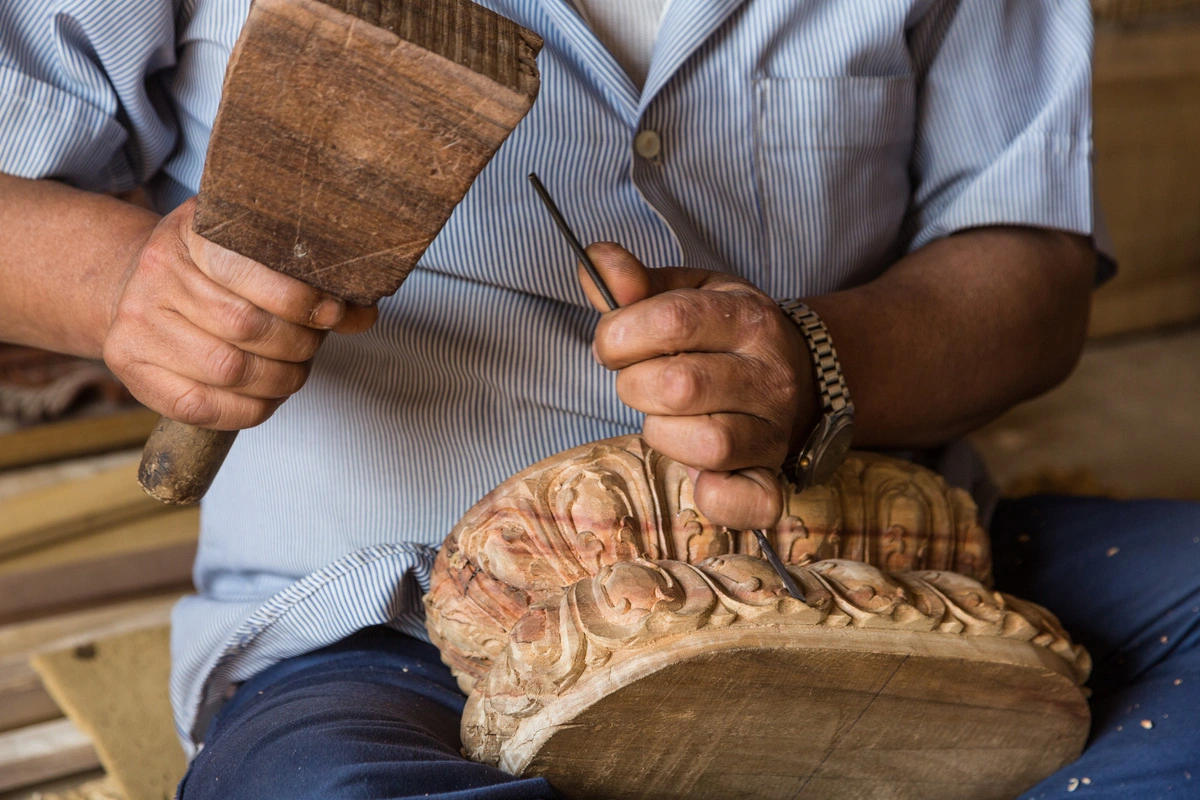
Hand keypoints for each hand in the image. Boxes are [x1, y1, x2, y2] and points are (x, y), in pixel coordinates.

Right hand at [103, 198, 376, 429]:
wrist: (132, 285)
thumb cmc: (209, 272)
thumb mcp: (250, 253)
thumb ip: (305, 279)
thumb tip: (363, 313)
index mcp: (190, 233)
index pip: (248, 269)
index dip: (300, 299)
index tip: (332, 312)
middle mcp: (156, 274)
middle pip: (246, 325)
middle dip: (298, 343)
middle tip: (313, 343)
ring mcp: (137, 324)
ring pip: (229, 369)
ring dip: (281, 379)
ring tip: (295, 371)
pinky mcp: (132, 369)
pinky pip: (202, 406)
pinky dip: (251, 410)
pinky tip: (269, 396)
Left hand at [582, 243, 816, 529]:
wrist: (798, 375)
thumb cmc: (724, 334)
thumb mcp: (688, 293)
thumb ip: (637, 281)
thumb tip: (596, 261)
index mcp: (748, 318)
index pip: (671, 321)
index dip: (620, 336)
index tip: (614, 344)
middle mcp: (770, 374)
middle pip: (679, 386)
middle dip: (635, 386)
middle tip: (640, 382)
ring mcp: (775, 430)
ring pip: (707, 442)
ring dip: (663, 433)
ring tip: (666, 418)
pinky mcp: (771, 477)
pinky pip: (746, 500)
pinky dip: (716, 497)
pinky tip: (699, 475)